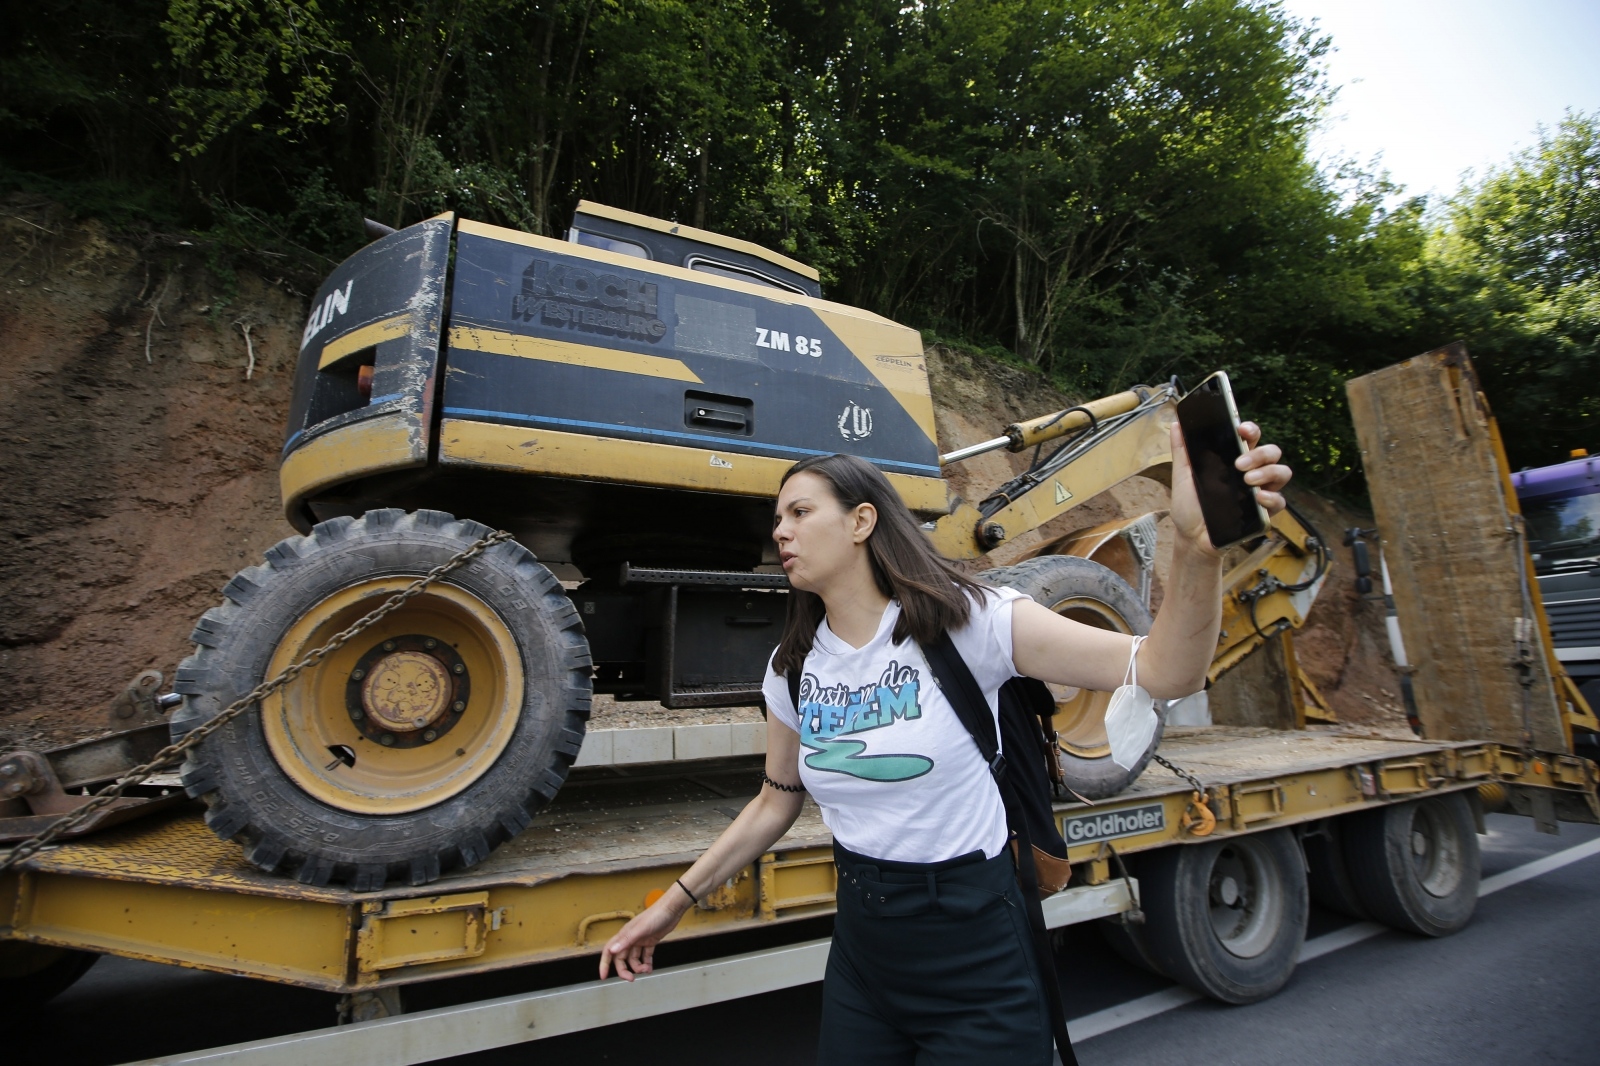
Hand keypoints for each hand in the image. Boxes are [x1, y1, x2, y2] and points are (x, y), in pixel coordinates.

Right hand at [598, 889, 688, 981]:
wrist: (672, 909)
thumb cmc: (656, 915)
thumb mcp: (641, 929)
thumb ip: (627, 940)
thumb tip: (612, 951)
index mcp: (624, 935)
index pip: (609, 951)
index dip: (605, 963)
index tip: (604, 976)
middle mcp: (630, 939)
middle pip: (622, 959)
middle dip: (625, 970)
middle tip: (631, 979)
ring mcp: (640, 940)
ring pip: (634, 959)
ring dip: (638, 967)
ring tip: (646, 969)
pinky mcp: (650, 941)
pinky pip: (645, 956)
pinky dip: (647, 963)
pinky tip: (650, 968)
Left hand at [1168, 420, 1292, 555]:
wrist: (1190, 539)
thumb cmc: (1189, 507)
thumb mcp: (1182, 477)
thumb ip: (1181, 450)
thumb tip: (1176, 424)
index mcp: (1233, 459)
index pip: (1250, 438)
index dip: (1251, 430)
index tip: (1241, 429)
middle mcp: (1251, 472)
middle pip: (1271, 452)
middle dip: (1260, 453)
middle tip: (1239, 463)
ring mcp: (1259, 492)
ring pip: (1281, 472)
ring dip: (1268, 472)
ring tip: (1248, 480)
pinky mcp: (1263, 513)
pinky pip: (1280, 501)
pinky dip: (1272, 497)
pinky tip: (1258, 497)